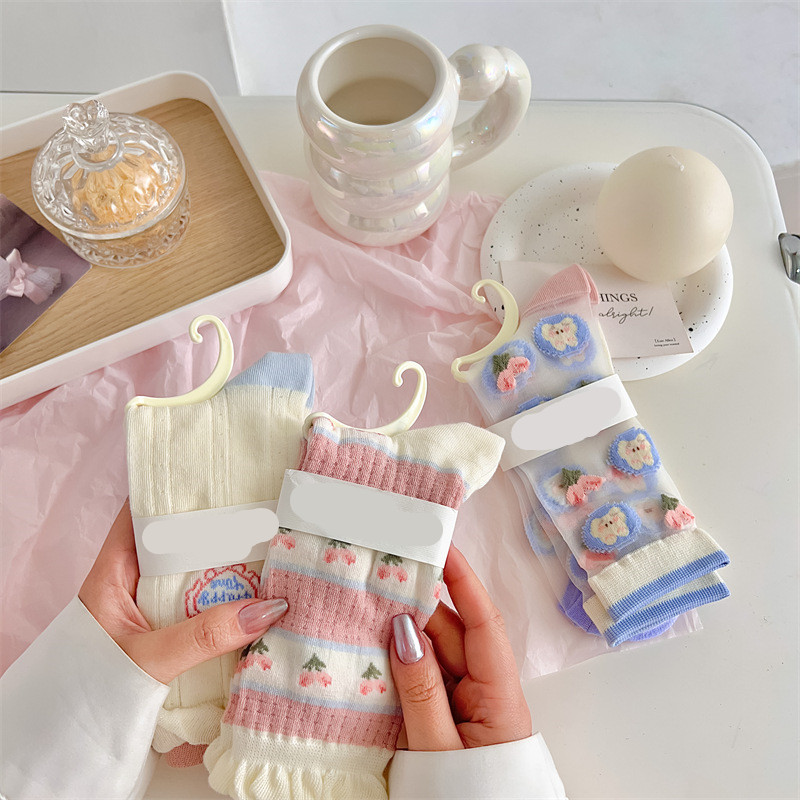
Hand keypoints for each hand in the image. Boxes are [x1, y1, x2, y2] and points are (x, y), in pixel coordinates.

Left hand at [78, 499, 287, 684]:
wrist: (69, 749)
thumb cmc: (93, 690)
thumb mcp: (147, 658)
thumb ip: (203, 636)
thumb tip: (268, 609)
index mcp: (115, 570)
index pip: (143, 512)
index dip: (178, 491)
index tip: (220, 479)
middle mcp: (134, 582)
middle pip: (179, 540)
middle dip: (218, 530)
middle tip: (263, 515)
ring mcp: (152, 608)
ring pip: (195, 574)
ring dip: (228, 570)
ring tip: (272, 551)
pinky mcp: (168, 634)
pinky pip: (202, 606)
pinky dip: (227, 602)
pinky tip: (258, 599)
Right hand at [390, 545, 531, 750]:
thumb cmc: (466, 799)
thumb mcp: (438, 749)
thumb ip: (421, 691)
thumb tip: (404, 631)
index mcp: (500, 698)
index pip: (483, 624)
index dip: (462, 581)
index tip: (442, 546)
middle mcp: (487, 693)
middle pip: (453, 635)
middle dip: (419, 604)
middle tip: (383, 575)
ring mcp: (468, 706)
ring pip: (435, 654)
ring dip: (405, 634)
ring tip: (370, 606)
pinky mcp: (448, 719)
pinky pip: (425, 678)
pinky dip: (401, 662)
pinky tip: (373, 649)